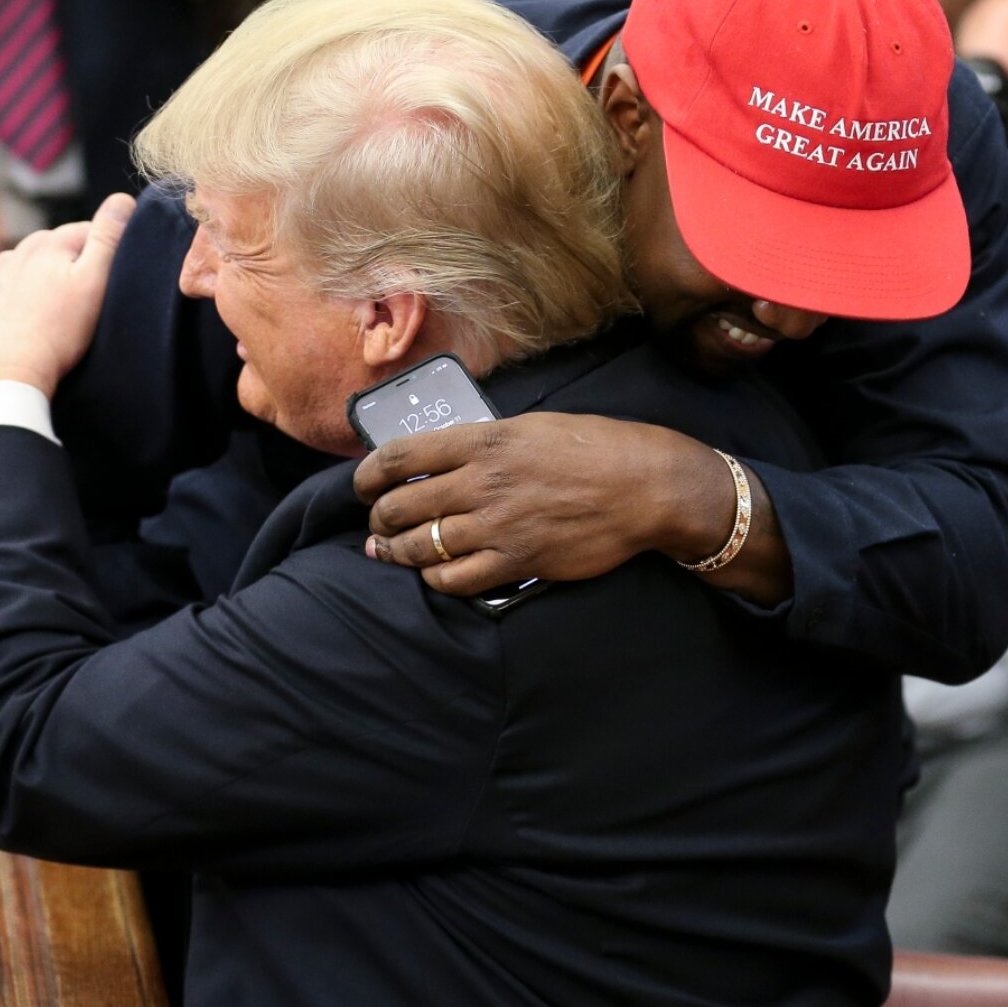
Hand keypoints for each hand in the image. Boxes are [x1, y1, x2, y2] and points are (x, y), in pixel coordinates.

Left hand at [0, 193, 132, 399]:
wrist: (5, 375)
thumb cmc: (57, 332)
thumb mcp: (94, 282)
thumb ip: (109, 238)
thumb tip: (122, 198)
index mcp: (46, 242)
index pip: (89, 231)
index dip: (107, 255)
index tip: (112, 283)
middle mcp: (14, 253)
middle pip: (58, 252)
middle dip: (74, 269)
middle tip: (88, 305)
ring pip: (32, 273)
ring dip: (47, 287)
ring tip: (59, 320)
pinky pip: (10, 296)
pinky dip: (22, 306)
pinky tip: (32, 328)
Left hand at [352, 413, 733, 594]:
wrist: (645, 487)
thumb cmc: (597, 448)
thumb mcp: (534, 427)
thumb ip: (487, 443)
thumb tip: (449, 459)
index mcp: (484, 440)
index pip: (400, 456)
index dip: (368, 475)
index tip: (363, 485)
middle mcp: (482, 482)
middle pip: (401, 505)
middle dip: (378, 518)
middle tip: (378, 524)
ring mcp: (498, 525)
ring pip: (421, 546)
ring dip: (397, 551)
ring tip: (390, 552)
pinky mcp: (517, 561)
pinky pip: (455, 579)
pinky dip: (435, 578)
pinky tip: (435, 574)